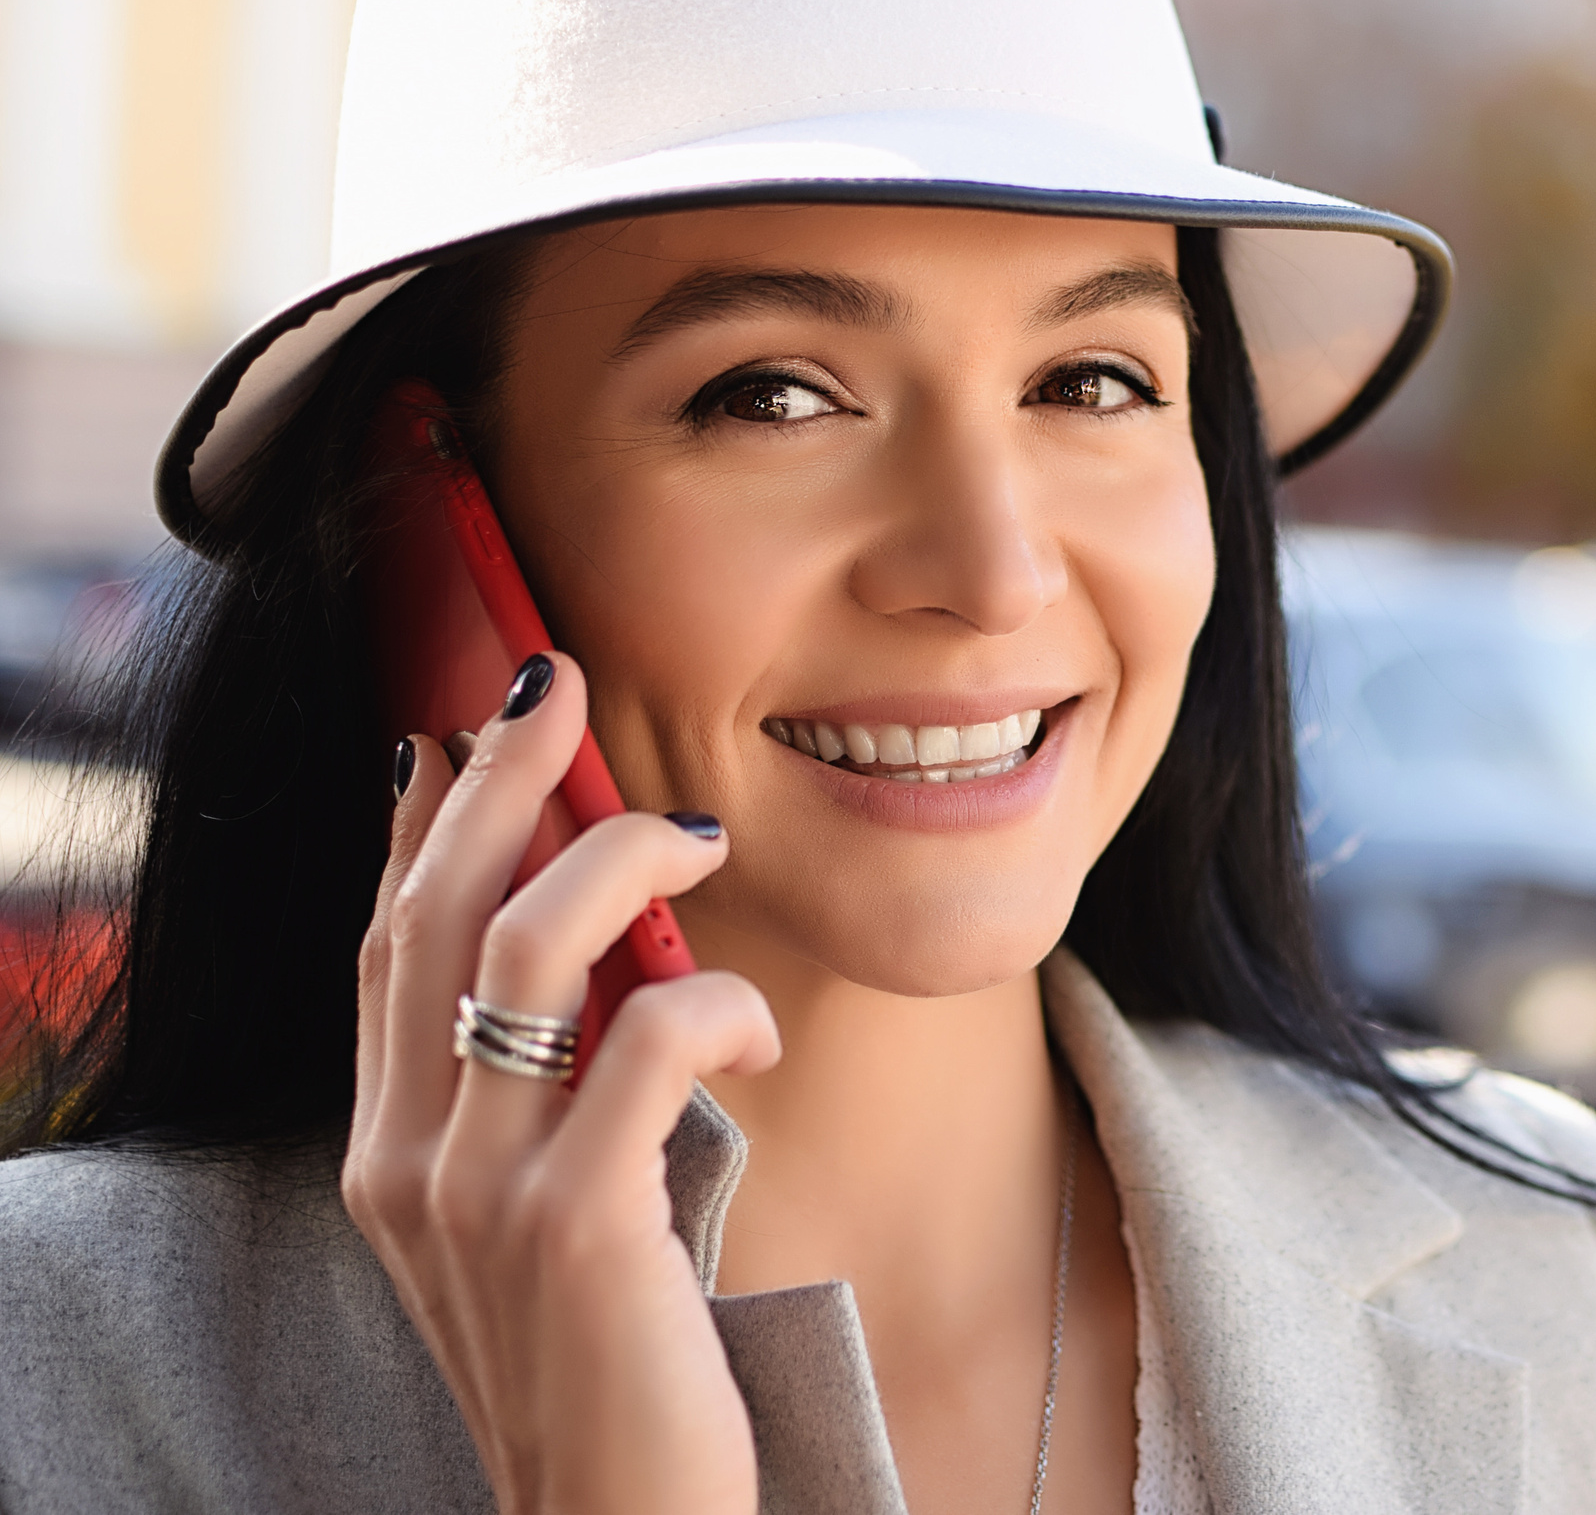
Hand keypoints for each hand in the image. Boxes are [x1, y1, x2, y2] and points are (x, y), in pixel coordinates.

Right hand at [343, 652, 779, 1514]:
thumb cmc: (606, 1365)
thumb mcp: (541, 1220)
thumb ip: (536, 1100)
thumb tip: (589, 958)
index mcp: (391, 1154)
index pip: (386, 946)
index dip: (418, 825)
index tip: (458, 731)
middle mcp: (409, 1160)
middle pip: (437, 910)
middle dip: (497, 777)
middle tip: (556, 681)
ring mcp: (481, 1193)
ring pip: (527, 944)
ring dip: (620, 857)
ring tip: (697, 839)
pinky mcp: (575, 1224)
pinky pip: (643, 1043)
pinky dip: (716, 1006)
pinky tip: (760, 1030)